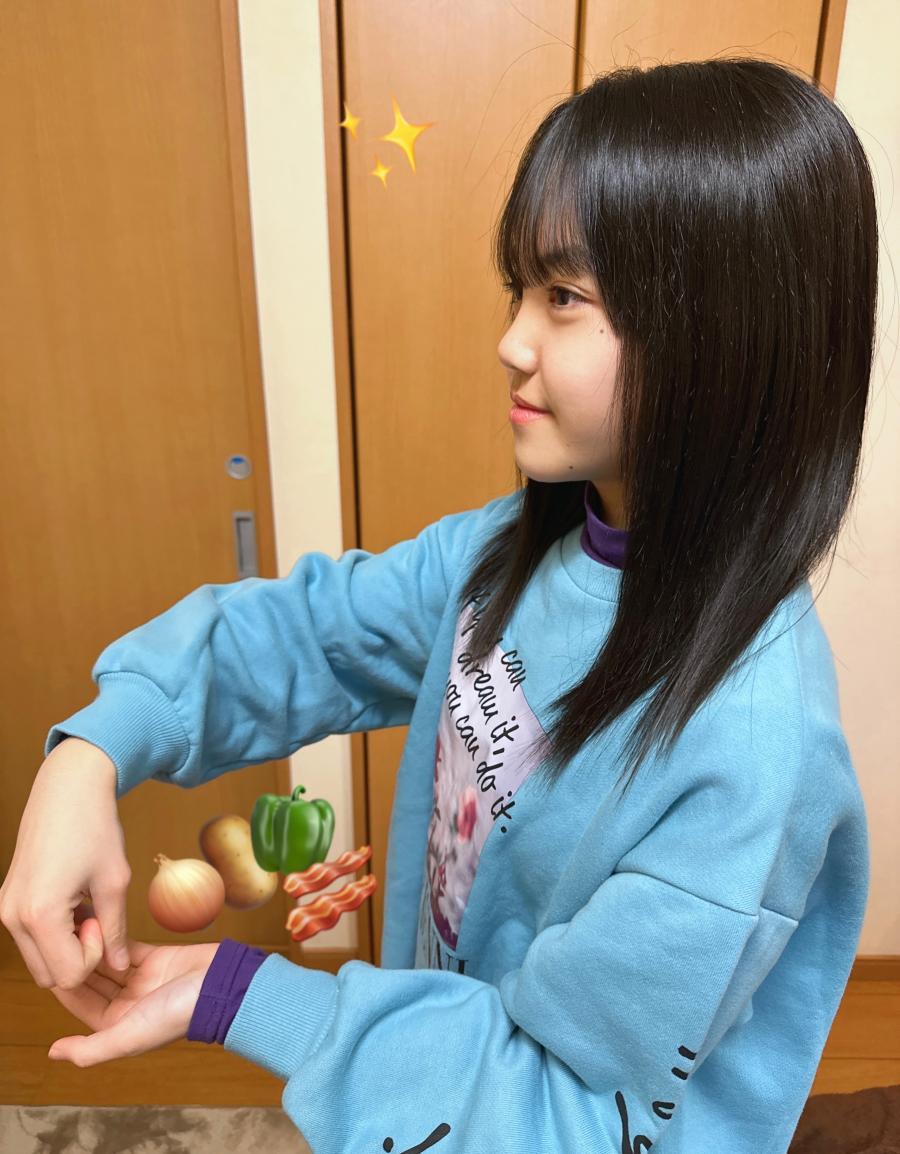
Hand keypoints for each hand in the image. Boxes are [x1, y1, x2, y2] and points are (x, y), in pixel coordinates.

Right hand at [0, 737, 133, 986]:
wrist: (68, 787)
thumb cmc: (94, 827)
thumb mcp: (114, 881)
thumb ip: (116, 929)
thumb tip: (119, 965)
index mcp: (38, 915)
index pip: (68, 975)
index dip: (94, 956)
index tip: (103, 918)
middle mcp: (13, 917)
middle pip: (48, 975)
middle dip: (78, 957)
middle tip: (97, 916)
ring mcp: (6, 909)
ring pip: (39, 959)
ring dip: (66, 946)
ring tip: (87, 906)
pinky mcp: (7, 901)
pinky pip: (31, 938)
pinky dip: (54, 933)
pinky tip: (74, 901)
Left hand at [47, 911, 218, 1066]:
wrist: (220, 985)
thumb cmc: (177, 1015)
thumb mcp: (130, 1037)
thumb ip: (91, 1049)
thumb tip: (53, 1052)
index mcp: (117, 1026)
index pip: (82, 1002)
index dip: (66, 982)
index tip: (51, 960)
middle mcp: (127, 1004)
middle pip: (93, 981)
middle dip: (78, 960)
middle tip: (62, 936)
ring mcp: (141, 979)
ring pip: (108, 962)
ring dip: (94, 946)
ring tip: (77, 925)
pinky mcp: (155, 958)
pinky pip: (127, 947)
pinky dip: (114, 936)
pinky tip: (100, 921)